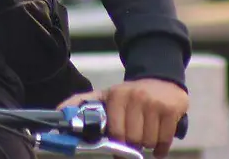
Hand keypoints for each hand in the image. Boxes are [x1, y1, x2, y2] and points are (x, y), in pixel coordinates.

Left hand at [59, 78, 189, 158]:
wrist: (161, 78)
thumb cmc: (129, 95)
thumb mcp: (105, 95)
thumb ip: (80, 102)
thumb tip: (56, 111)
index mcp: (117, 95)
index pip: (116, 133)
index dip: (118, 141)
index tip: (120, 140)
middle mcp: (137, 97)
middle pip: (133, 139)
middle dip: (133, 143)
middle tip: (134, 136)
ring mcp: (156, 103)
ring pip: (149, 142)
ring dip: (148, 144)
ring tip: (146, 132)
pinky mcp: (172, 109)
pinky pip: (165, 141)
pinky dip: (161, 148)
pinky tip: (158, 141)